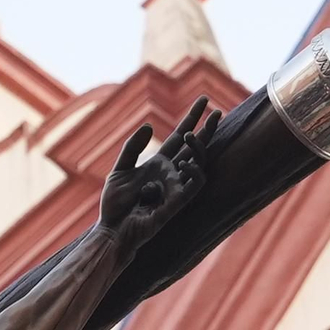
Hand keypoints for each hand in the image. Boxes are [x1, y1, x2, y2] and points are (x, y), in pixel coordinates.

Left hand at [97, 96, 219, 254]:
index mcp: (158, 164)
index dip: (191, 119)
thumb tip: (150, 125)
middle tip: (217, 112)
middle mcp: (171, 173)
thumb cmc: (115, 204)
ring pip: (198, 162)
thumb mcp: (119, 170)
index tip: (203, 100)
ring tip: (189, 135)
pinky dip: (194, 171)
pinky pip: (195, 184)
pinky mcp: (178, 201)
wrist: (113, 229)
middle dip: (207, 129)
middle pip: (195, 147)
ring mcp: (176, 186)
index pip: (179, 138)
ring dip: (197, 147)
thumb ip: (132, 148)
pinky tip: (185, 162)